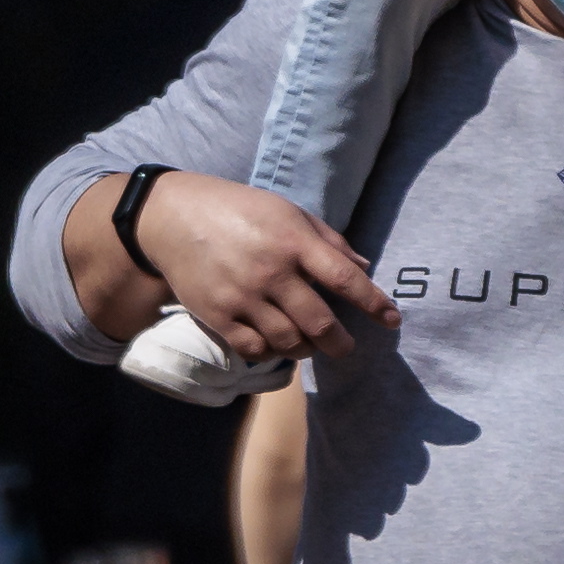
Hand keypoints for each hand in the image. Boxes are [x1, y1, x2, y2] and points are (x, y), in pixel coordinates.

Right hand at [124, 170, 393, 373]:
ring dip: (306, 349)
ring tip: (309, 344)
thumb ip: (327, 239)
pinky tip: (275, 343)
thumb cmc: (237, 210)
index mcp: (293, 240)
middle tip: (346, 347)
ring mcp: (243, 297)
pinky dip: (271, 353)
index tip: (392, 320)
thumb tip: (363, 266)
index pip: (344, 278)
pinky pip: (255, 350)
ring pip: (289, 342)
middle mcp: (271, 271)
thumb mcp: (286, 210)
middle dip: (340, 343)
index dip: (373, 303)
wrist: (171, 218)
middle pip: (319, 323)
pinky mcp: (217, 315)